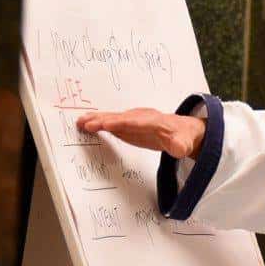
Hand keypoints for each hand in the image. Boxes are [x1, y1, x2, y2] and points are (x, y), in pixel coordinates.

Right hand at [75, 107, 205, 159]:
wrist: (181, 130)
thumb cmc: (181, 137)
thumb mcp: (184, 144)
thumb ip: (180, 146)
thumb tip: (179, 148)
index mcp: (154, 122)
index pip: (135, 122)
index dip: (120, 123)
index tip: (106, 124)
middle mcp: (141, 117)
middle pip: (120, 118)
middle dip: (104, 120)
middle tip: (86, 123)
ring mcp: (133, 119)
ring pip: (113, 118)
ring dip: (97, 119)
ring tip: (80, 121)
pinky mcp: (128, 124)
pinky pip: (112, 122)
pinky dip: (99, 122)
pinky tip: (87, 124)